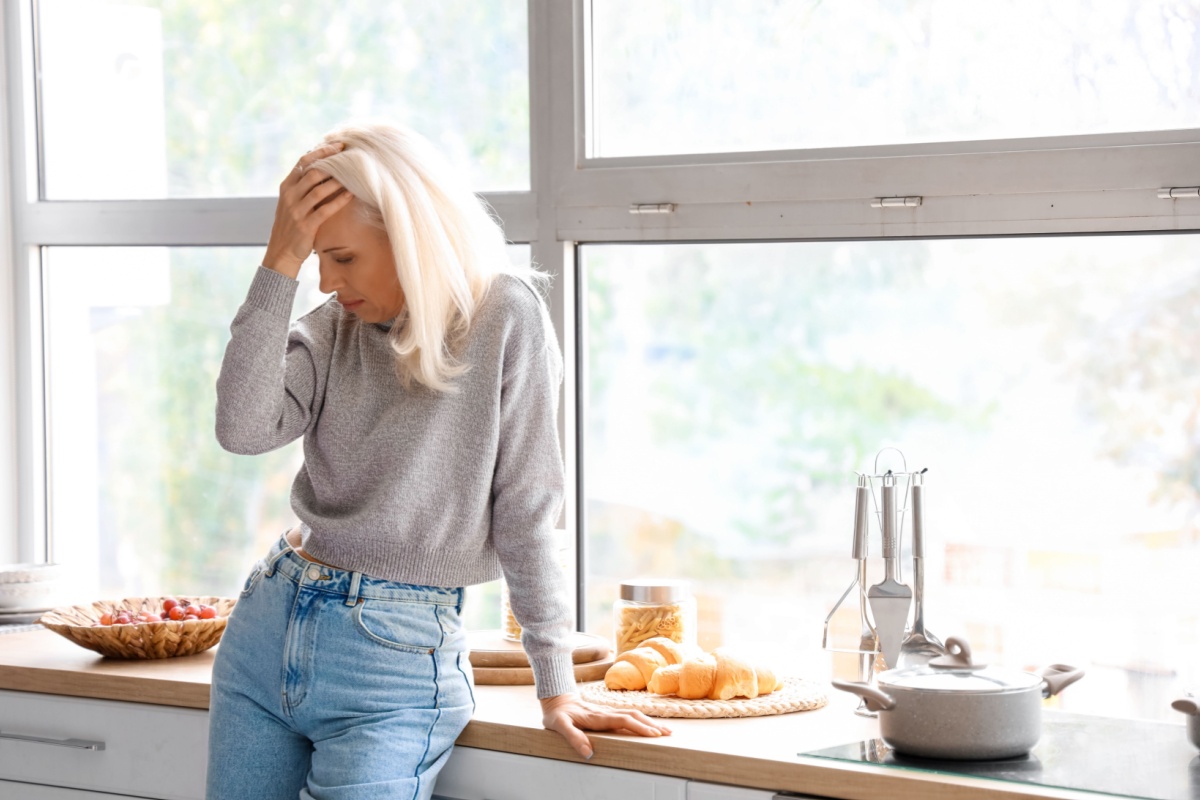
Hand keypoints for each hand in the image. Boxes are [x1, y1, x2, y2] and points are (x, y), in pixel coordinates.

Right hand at [261, 142, 353, 278]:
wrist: (282, 252)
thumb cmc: (292, 225)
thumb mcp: (292, 202)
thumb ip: (303, 186)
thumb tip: (323, 167)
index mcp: (286, 187)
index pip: (303, 162)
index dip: (321, 151)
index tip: (338, 145)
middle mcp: (290, 196)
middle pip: (312, 172)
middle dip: (333, 162)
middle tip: (351, 156)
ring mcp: (296, 211)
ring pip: (319, 189)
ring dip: (338, 180)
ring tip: (354, 173)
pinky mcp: (306, 225)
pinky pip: (325, 210)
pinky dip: (339, 200)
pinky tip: (351, 194)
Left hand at [540, 693, 670, 759]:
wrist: (556, 699)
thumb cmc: (557, 715)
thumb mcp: (559, 726)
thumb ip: (573, 737)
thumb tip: (588, 753)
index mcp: (597, 717)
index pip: (623, 720)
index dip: (639, 727)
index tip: (653, 735)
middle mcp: (605, 712)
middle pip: (633, 716)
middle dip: (651, 724)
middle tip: (668, 733)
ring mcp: (607, 711)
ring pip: (633, 714)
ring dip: (649, 721)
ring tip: (664, 730)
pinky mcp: (607, 713)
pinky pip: (628, 715)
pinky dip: (641, 720)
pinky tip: (648, 725)